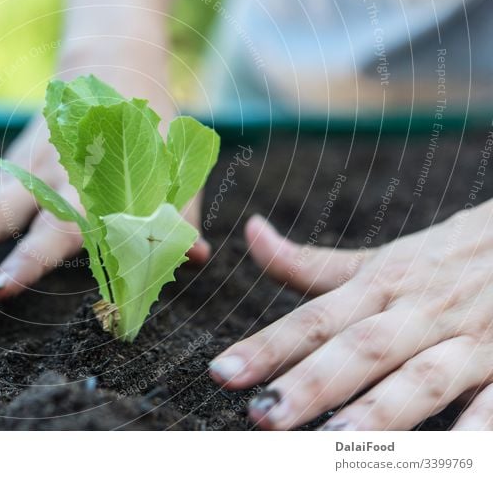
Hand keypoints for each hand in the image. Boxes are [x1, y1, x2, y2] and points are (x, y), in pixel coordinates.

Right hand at [0, 49, 210, 301]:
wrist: (112, 66)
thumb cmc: (149, 129)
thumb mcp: (176, 166)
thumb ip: (180, 213)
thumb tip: (196, 258)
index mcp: (89, 182)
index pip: (57, 224)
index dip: (29, 257)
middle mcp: (44, 180)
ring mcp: (15, 175)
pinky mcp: (0, 176)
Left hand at [210, 202, 492, 429]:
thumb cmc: (447, 258)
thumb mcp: (382, 258)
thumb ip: (313, 262)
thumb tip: (251, 232)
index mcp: (380, 285)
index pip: (313, 318)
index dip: (267, 346)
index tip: (222, 373)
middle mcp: (416, 312)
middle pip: (359, 348)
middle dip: (312, 383)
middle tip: (264, 416)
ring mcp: (468, 339)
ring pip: (422, 377)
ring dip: (382, 410)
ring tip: (339, 442)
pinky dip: (477, 430)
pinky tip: (456, 459)